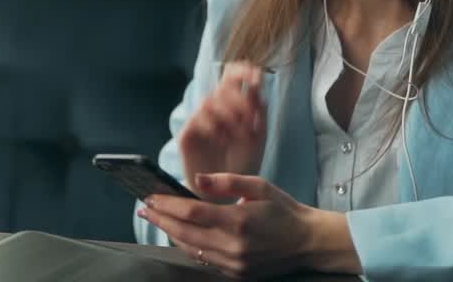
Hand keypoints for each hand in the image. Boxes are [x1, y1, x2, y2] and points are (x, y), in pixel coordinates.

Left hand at [137, 173, 358, 279]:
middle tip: (144, 208)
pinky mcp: (237, 273)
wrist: (308, 241)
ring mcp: (235, 263)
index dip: (168, 205)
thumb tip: (196, 180)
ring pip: (192, 249)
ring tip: (157, 219)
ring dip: (170, 234)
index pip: (192, 213)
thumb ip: (226, 181)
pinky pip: (204, 260)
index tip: (151, 197)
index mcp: (238, 220)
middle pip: (185, 233)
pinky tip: (180, 235)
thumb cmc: (284, 210)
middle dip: (161, 220)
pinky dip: (189, 246)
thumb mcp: (259, 186)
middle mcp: (234, 246)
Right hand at [178, 62, 266, 198]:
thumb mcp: (257, 139)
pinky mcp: (187, 135)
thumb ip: (259, 114)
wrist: (225, 195)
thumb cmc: (242, 165)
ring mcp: (199, 121)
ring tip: (240, 134)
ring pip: (209, 101)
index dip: (243, 71)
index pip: (232, 77)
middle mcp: (214, 110)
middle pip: (222, 87)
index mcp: (232, 106)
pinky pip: (197, 120)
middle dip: (239, 99)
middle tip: (251, 118)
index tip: (256, 77)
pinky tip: (224, 140)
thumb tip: (257, 88)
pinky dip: (213, 127)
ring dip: (228, 114)